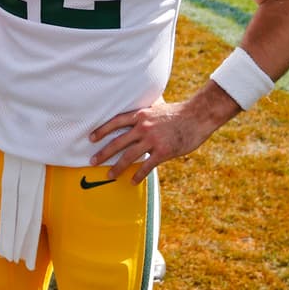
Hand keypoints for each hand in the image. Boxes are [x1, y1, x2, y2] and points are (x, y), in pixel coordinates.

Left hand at [87, 97, 214, 183]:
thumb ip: (145, 115)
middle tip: (92, 161)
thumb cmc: (178, 113)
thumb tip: (136, 119)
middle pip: (118, 142)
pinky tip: (132, 181)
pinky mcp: (163, 151)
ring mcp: (152, 139)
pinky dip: (138, 175)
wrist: (197, 116)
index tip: (91, 138)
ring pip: (129, 156)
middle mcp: (143, 127)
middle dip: (104, 152)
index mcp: (140, 115)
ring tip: (109, 175)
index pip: (116, 122)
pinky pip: (147, 166)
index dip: (102, 130)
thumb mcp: (157, 108)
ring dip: (117, 167)